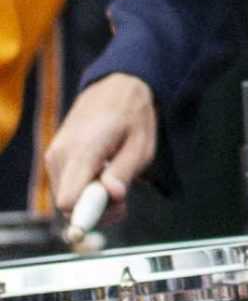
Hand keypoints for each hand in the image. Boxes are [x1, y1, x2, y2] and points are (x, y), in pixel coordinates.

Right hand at [45, 74, 157, 230]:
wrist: (115, 87)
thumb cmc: (132, 115)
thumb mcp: (141, 143)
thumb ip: (125, 171)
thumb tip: (112, 196)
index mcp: (83, 150)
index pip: (69, 200)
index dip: (92, 213)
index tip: (117, 208)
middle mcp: (61, 155)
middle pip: (68, 205)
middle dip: (97, 209)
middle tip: (124, 198)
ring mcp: (53, 156)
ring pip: (66, 198)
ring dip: (91, 199)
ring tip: (115, 179)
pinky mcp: (53, 158)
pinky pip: (66, 186)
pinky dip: (84, 188)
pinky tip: (101, 173)